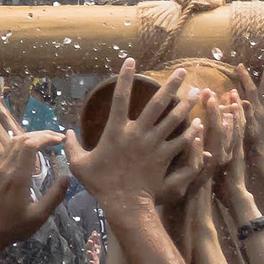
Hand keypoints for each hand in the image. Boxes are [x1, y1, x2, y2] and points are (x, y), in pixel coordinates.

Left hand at [0, 82, 70, 253]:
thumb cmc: (14, 227)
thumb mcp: (39, 216)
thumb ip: (55, 196)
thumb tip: (67, 177)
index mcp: (18, 177)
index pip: (30, 145)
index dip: (46, 137)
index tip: (60, 139)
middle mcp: (6, 168)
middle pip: (22, 139)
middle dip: (41, 135)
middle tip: (57, 138)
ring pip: (13, 143)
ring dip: (30, 138)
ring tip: (47, 141)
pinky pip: (7, 151)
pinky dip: (21, 145)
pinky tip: (32, 153)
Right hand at [68, 60, 203, 218]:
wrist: (124, 203)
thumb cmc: (100, 184)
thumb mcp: (79, 164)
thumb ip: (71, 146)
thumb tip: (65, 133)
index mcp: (116, 130)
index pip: (120, 98)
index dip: (125, 78)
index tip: (131, 61)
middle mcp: (137, 133)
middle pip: (157, 103)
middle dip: (170, 85)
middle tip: (182, 71)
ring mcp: (153, 144)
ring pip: (174, 119)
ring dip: (185, 104)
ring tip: (196, 92)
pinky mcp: (164, 157)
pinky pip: (180, 141)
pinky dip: (190, 132)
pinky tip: (198, 123)